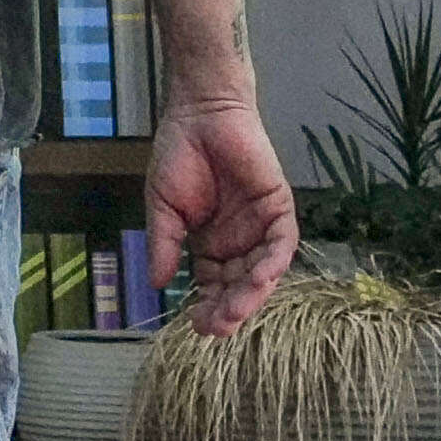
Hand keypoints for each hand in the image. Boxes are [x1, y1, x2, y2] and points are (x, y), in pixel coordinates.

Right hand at [150, 86, 297, 332]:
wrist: (200, 113)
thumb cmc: (178, 155)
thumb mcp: (163, 206)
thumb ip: (165, 244)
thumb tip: (158, 284)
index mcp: (209, 244)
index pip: (211, 285)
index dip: (206, 306)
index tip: (196, 326)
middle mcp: (238, 241)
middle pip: (238, 284)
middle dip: (230, 307)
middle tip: (217, 326)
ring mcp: (260, 226)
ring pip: (262, 269)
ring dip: (252, 293)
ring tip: (235, 311)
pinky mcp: (278, 206)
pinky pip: (282, 242)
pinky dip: (274, 261)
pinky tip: (261, 278)